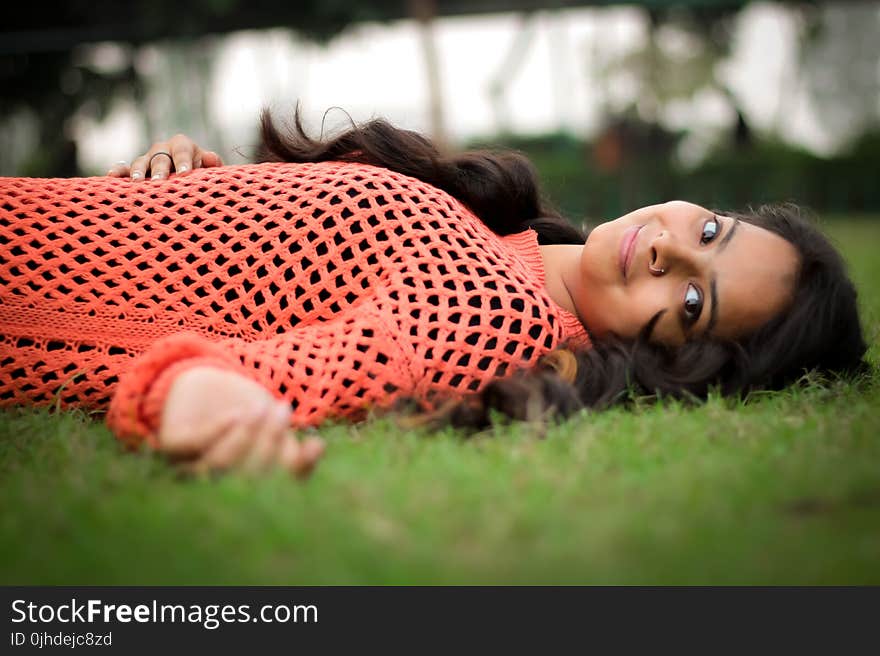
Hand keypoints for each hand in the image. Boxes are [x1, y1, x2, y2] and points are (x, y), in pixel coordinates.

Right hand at [108, 134, 223, 180]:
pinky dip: (119, 171)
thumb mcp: (210, 169)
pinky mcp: (135, 169)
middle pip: (160, 158)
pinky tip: (112, 177)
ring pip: (141, 162)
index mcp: (182, 145)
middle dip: (160, 170)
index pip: (182, 151)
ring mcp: (147, 159)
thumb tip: (211, 158)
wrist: (189, 179)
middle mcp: (163, 149)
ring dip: (138, 172)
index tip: (185, 175)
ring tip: (137, 182)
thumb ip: (213, 164)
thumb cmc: (202, 174)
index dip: (184, 162)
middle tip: (161, 182)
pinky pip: (125, 168)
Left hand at [157, 366, 323, 475]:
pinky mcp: (171, 446)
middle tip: (283, 411)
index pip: (275, 490)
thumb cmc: (247, 410)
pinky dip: (218, 431)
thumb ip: (291, 442)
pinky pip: (194, 445)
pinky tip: (237, 415)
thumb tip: (316, 449)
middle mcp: (215, 483)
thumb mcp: (272, 423)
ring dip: (244, 436)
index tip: (316, 444)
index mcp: (244, 487)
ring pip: (219, 464)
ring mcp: (190, 467)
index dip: (297, 471)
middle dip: (269, 444)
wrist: (206, 382)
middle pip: (246, 478)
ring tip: (261, 408)